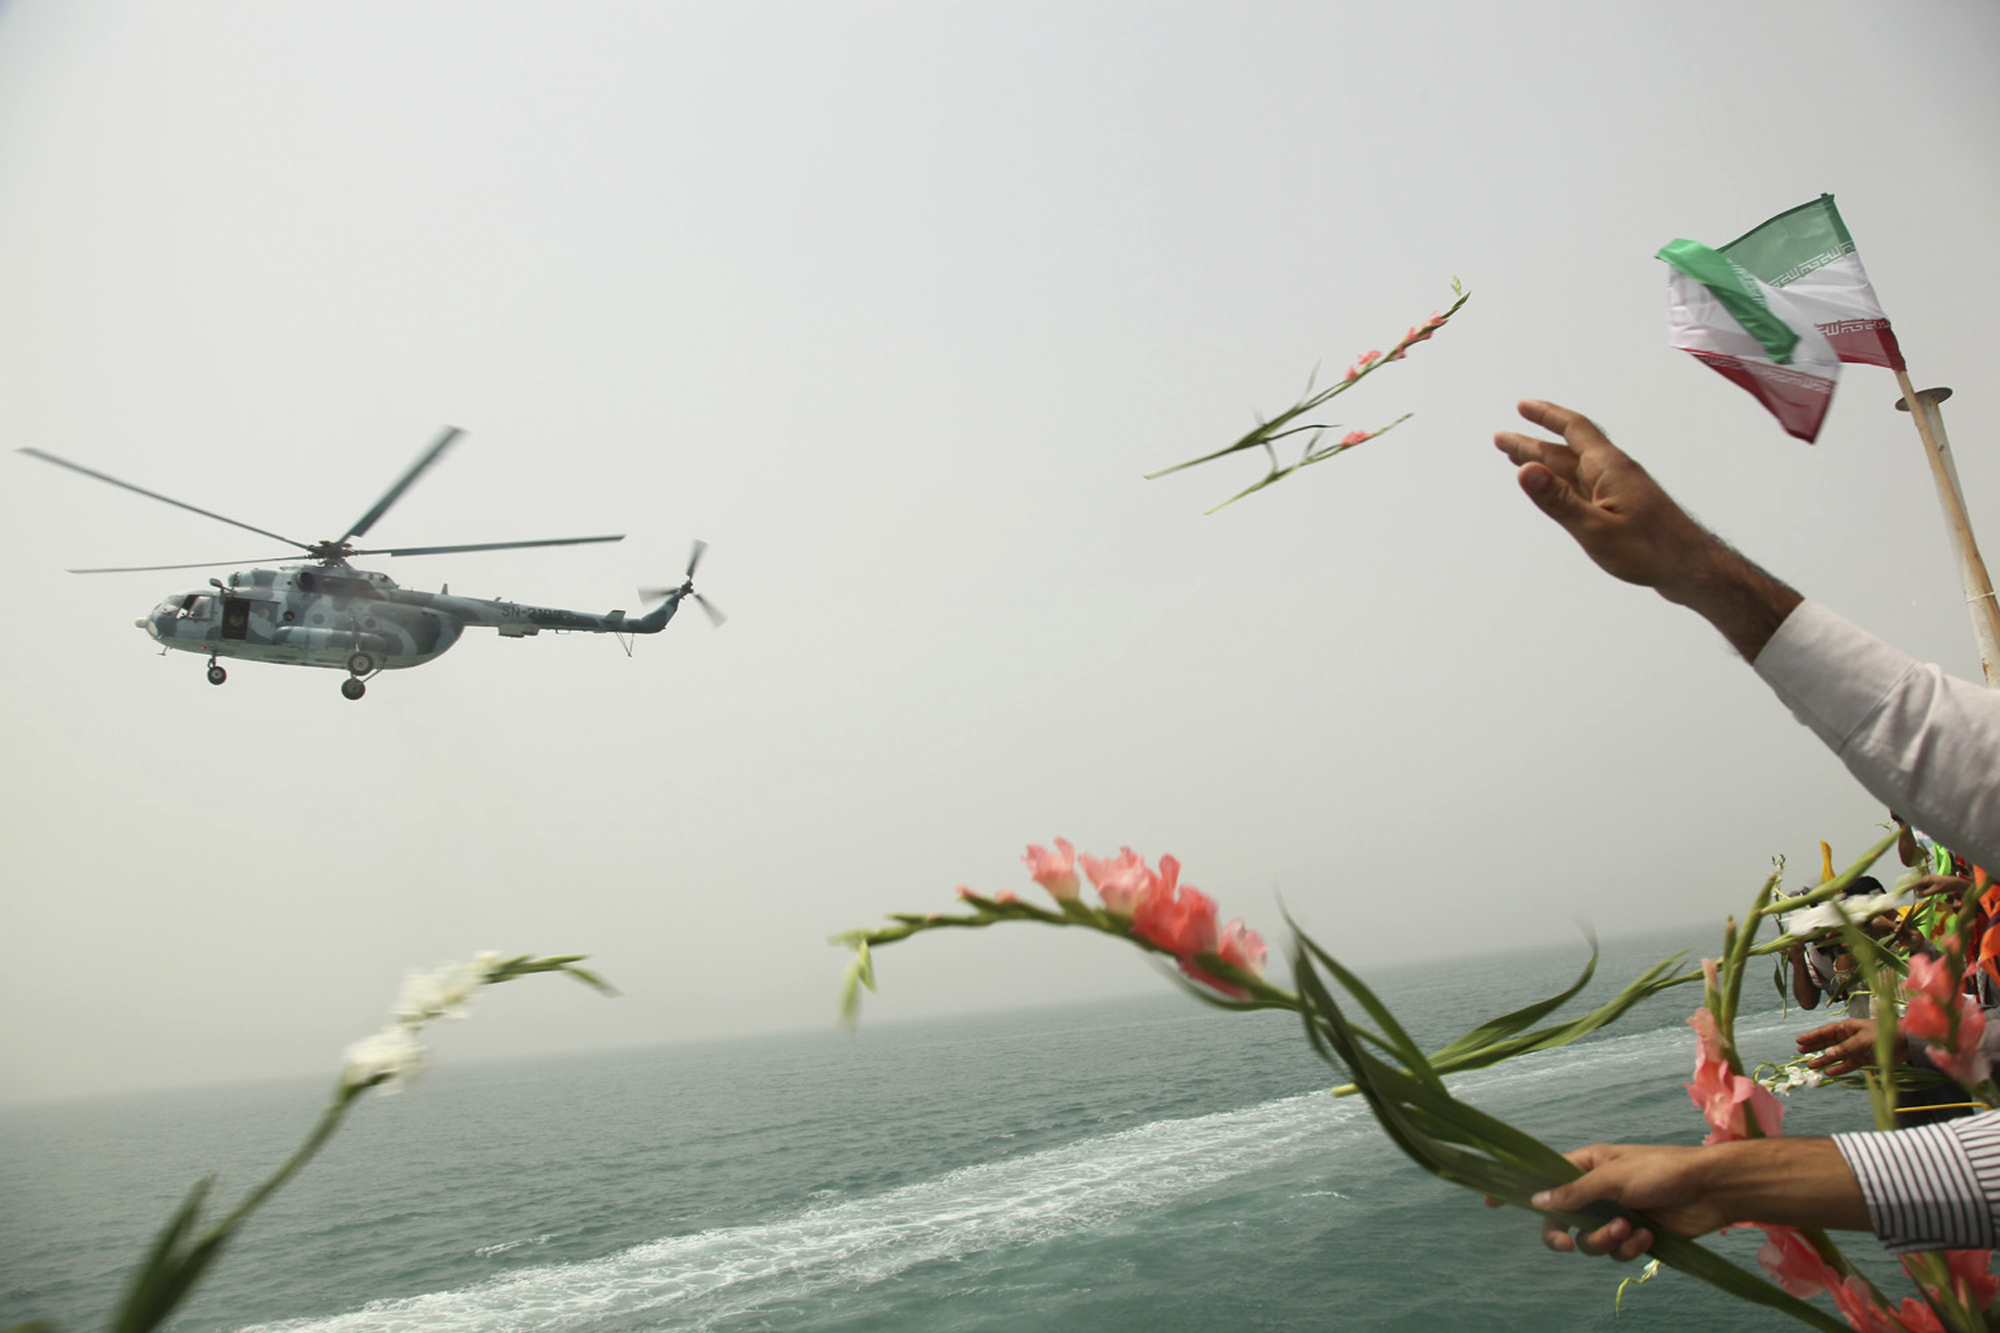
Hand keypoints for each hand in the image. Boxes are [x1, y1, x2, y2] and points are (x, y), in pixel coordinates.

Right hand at [1494, 400, 1801, 658]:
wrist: (1690, 569)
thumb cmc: (1649, 550)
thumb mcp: (1595, 528)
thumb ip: (1558, 500)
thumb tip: (1525, 469)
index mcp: (1608, 468)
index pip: (1573, 430)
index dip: (1546, 416)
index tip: (1522, 407)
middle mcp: (1613, 472)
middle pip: (1566, 450)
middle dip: (1533, 443)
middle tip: (1502, 438)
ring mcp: (1618, 489)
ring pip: (1573, 469)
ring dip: (1545, 462)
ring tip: (1519, 458)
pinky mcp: (1622, 507)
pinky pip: (1583, 486)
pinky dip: (1561, 481)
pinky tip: (1558, 488)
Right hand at [1519, 1143, 1733, 1260]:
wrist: (1710, 1191)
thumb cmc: (1661, 1170)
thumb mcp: (1612, 1177)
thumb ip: (1573, 1193)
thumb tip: (1536, 1199)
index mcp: (1585, 1166)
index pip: (1544, 1178)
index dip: (1519, 1190)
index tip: (1490, 1202)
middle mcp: (1596, 1191)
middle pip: (1561, 1220)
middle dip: (1565, 1234)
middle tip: (1567, 1245)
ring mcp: (1615, 1214)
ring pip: (1589, 1241)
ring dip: (1608, 1240)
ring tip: (1631, 1229)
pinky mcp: (1635, 1236)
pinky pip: (1617, 1253)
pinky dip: (1631, 1248)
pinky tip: (1649, 1236)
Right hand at [1798, 1018, 1894, 1074]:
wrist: (1907, 1043)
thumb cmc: (1885, 1034)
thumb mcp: (1863, 1039)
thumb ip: (1845, 1048)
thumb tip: (1827, 1055)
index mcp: (1848, 1027)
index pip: (1826, 1032)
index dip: (1813, 1036)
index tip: (1800, 1041)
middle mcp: (1850, 1037)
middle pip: (1828, 1043)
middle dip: (1815, 1047)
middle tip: (1801, 1052)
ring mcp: (1856, 1049)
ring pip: (1836, 1055)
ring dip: (1824, 1060)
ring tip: (1811, 1065)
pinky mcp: (1864, 1059)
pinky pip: (1847, 1064)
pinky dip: (1839, 1068)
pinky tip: (1829, 1072)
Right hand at [1908, 874, 1971, 900]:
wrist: (1955, 883)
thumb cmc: (1946, 885)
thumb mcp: (1936, 890)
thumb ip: (1926, 893)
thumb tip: (1918, 896)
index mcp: (1925, 879)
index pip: (1914, 884)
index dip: (1907, 888)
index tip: (1900, 891)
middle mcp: (1925, 879)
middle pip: (1918, 888)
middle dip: (1922, 892)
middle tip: (1931, 893)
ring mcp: (1927, 881)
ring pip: (1921, 889)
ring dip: (1926, 892)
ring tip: (1935, 891)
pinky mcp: (1930, 884)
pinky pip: (1925, 889)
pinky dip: (1928, 891)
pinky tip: (1934, 891)